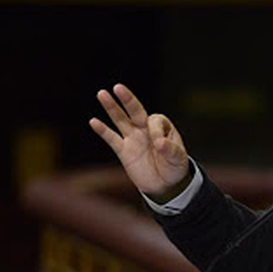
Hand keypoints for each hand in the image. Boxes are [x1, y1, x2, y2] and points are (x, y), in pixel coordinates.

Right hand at [90, 84, 190, 199]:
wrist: (164, 184)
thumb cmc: (174, 167)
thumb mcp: (179, 159)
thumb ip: (171, 150)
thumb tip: (159, 144)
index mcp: (162, 126)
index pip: (155, 121)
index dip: (156, 132)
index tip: (160, 146)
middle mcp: (145, 128)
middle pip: (135, 111)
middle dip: (128, 99)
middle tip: (118, 87)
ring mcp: (133, 137)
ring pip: (120, 119)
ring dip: (112, 108)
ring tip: (102, 93)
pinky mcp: (123, 150)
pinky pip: (112, 138)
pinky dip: (103, 130)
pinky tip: (93, 121)